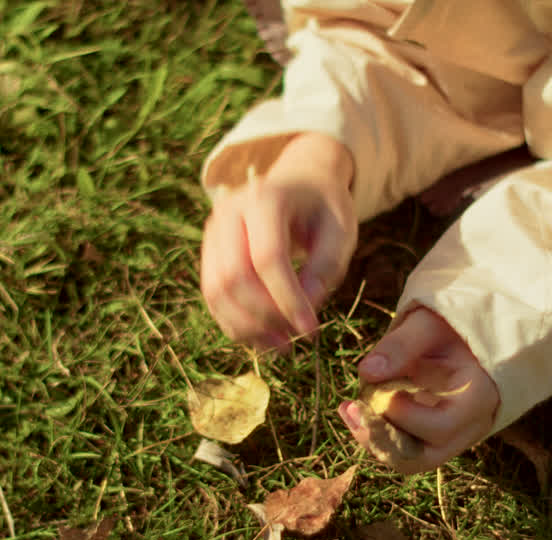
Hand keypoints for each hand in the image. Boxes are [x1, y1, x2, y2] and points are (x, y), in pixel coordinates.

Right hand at [200, 133, 356, 350]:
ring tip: (282, 347)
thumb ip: (325, 268)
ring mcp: (213, 231)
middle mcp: (229, 211)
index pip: (267, 258)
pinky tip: (265, 338)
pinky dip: (236, 323)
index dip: (288, 299)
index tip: (311, 331)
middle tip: (295, 340)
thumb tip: (302, 312)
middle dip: (264, 317)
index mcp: (265, 198)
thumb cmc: (325, 208)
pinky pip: (213, 295)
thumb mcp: (342, 232)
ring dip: (246, 327)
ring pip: (215, 291)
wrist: (300, 181)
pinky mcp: (209, 251)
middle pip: (233, 277)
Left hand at [338, 306, 499, 472]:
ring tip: (348, 409)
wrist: (466, 334)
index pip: (440, 427)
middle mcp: (469, 427)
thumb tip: (366, 372)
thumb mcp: (427, 324)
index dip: (403, 414)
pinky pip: (404, 449)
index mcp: (477, 399)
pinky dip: (377, 434)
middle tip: (350, 408)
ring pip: (411, 459)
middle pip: (425, 456)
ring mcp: (452, 436)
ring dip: (374, 439)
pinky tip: (354, 409)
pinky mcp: (433, 436)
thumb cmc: (450, 325)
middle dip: (382, 437)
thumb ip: (400, 346)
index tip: (375, 388)